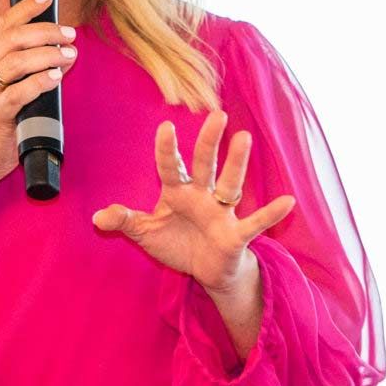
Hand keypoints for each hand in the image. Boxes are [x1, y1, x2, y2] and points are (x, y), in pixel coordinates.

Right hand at [0, 0, 78, 186]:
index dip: (26, 8)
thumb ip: (26, 66)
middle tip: (68, 34)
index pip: (2, 24)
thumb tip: (64, 49)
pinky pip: (19, 91)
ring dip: (47, 53)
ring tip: (68, 54)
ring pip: (16, 60)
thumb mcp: (1, 85)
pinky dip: (40, 80)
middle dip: (45, 31)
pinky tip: (56, 75)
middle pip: (12, 38)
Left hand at [93, 110, 295, 293]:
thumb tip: (97, 217)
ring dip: (236, 163)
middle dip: (209, 141)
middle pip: (205, 164)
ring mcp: (221, 212)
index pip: (170, 166)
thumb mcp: (146, 234)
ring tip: (245, 138)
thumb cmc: (178, 244)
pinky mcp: (235, 234)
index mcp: (178, 191)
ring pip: (229, 183)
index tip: (165, 126)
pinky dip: (271, 214)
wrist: (206, 271)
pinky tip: (288, 201)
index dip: (167, 149)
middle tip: (217, 114)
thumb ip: (124, 222)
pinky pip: (255, 223)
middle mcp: (201, 195)